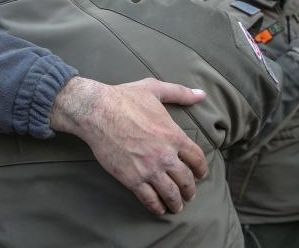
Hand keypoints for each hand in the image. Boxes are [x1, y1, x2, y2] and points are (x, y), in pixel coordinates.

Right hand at [50, 77, 207, 214]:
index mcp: (173, 135)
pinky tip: (159, 209)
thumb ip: (180, 93)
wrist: (97, 112)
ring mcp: (149, 169)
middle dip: (190, 190)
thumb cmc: (124, 98)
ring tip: (177, 206)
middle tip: (189, 194)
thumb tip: (201, 94)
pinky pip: (149, 199)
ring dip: (176, 203)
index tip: (200, 174)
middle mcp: (165, 155)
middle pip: (186, 180)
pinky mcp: (132, 179)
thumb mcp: (155, 89)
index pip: (196, 158)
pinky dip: (157, 207)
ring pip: (170, 193)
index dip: (201, 169)